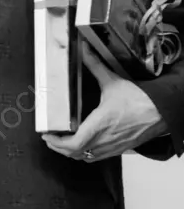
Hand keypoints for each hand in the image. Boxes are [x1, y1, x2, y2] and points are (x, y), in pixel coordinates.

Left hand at [43, 44, 167, 160]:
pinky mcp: (120, 149)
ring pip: (85, 157)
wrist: (162, 111)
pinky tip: (82, 145)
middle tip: (50, 138)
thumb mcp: (113, 82)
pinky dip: (85, 154)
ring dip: (71, 153)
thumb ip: (95, 66)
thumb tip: (84, 51)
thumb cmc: (141, 99)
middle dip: (58, 147)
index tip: (46, 135)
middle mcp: (104, 139)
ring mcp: (112, 147)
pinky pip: (97, 157)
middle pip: (74, 154)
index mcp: (99, 124)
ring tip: (61, 142)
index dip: (56, 143)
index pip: (73, 144)